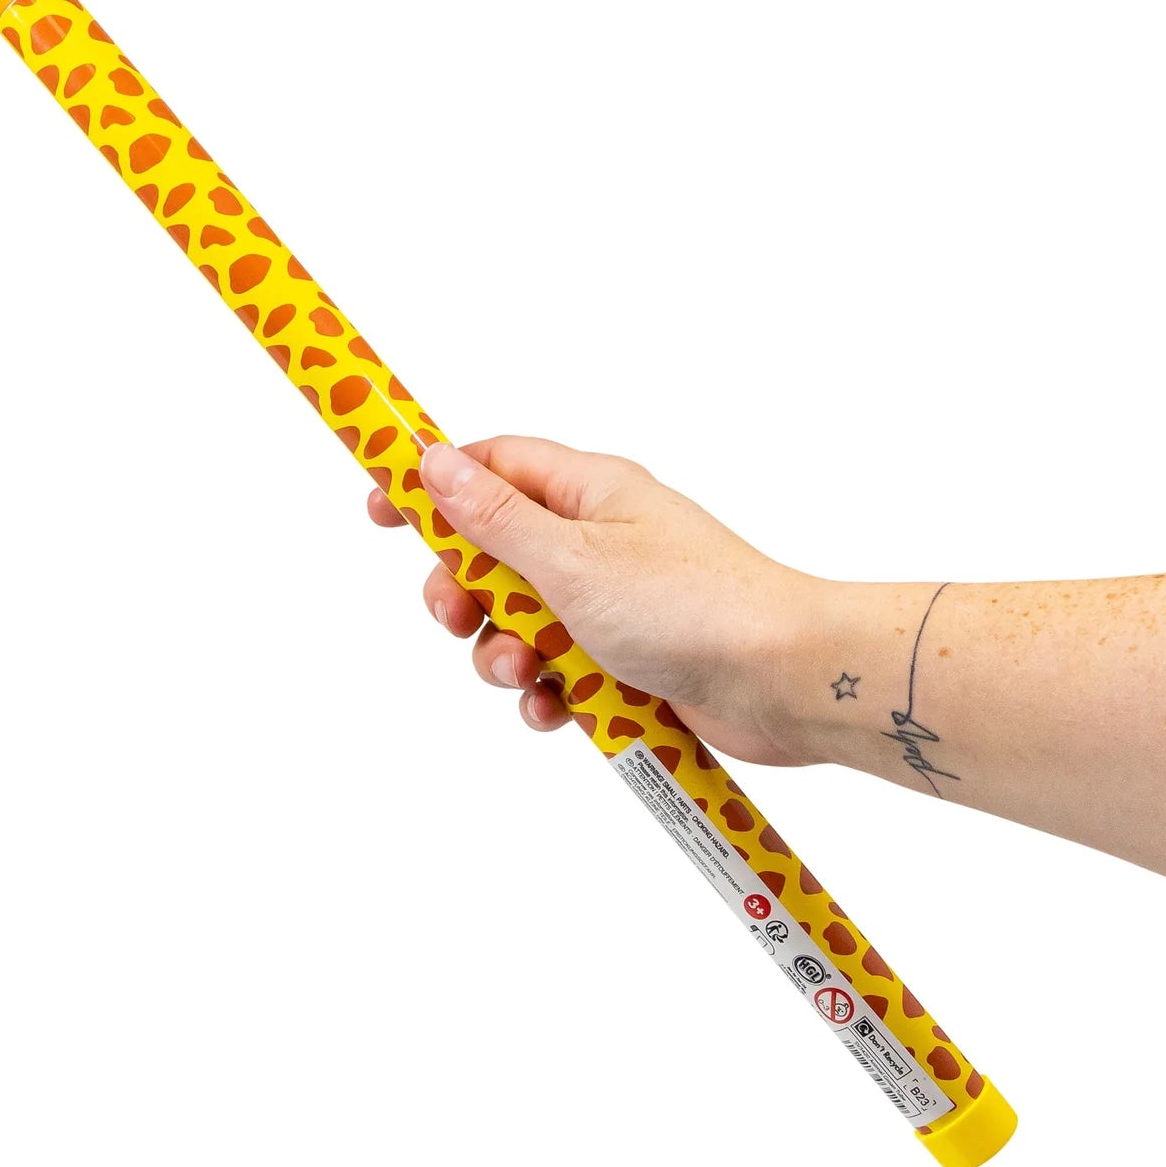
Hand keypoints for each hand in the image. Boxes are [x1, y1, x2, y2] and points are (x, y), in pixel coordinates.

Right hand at [367, 436, 825, 765]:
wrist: (786, 682)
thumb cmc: (692, 605)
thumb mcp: (572, 559)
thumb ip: (496, 517)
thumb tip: (436, 460)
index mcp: (587, 492)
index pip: (490, 466)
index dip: (431, 484)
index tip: (379, 507)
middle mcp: (597, 539)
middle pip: (493, 551)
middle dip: (465, 590)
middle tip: (458, 615)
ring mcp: (612, 600)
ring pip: (519, 619)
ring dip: (504, 650)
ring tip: (526, 670)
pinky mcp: (626, 657)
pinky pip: (557, 669)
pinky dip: (547, 689)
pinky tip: (558, 706)